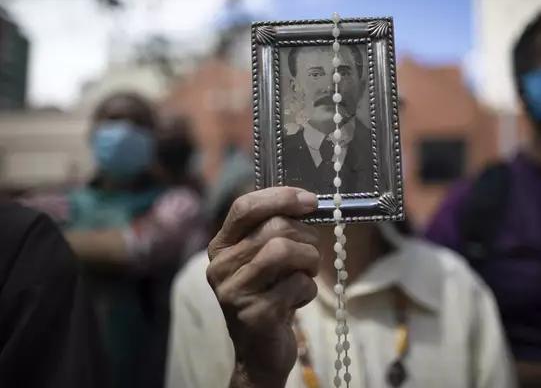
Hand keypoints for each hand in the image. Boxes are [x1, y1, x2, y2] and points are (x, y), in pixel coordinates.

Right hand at [207, 187, 320, 387]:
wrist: (260, 351)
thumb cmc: (269, 295)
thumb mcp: (264, 259)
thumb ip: (276, 230)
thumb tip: (309, 201)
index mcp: (221, 246)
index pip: (245, 207)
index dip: (281, 197)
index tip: (311, 201)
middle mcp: (220, 267)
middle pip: (274, 228)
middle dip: (306, 236)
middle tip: (312, 251)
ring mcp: (234, 292)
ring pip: (284, 251)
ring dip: (309, 260)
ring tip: (307, 274)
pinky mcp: (254, 315)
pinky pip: (297, 284)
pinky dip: (308, 290)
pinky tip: (298, 300)